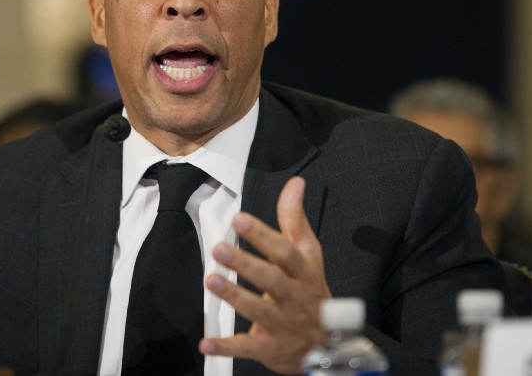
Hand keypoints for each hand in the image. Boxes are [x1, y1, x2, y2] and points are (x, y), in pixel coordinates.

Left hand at [200, 176, 330, 373]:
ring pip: (258, 311)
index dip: (263, 235)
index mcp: (303, 272)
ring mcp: (282, 325)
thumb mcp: (308, 255)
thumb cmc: (311, 291)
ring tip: (210, 280)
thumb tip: (295, 183)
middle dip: (245, 264)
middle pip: (271, 280)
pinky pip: (246, 347)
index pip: (285, 252)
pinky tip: (205, 342)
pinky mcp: (269, 348)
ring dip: (234, 297)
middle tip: (219, 249)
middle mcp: (294, 298)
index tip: (239, 219)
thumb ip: (295, 220)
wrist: (326, 345)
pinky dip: (225, 347)